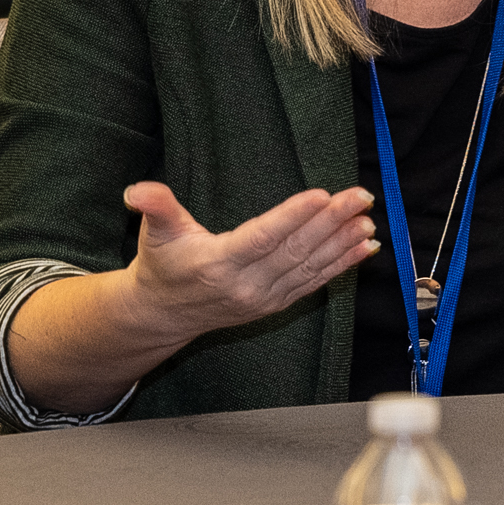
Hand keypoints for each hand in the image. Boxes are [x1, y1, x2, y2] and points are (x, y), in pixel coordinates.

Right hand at [123, 180, 377, 344]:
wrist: (164, 313)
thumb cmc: (162, 265)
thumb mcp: (154, 233)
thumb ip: (153, 207)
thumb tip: (136, 191)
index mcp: (217, 264)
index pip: (262, 238)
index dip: (293, 217)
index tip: (322, 195)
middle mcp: (245, 285)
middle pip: (294, 250)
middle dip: (330, 222)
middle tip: (359, 196)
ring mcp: (263, 298)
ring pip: (309, 268)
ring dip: (342, 244)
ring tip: (367, 220)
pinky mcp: (275, 303)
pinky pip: (313, 282)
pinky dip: (341, 265)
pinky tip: (364, 248)